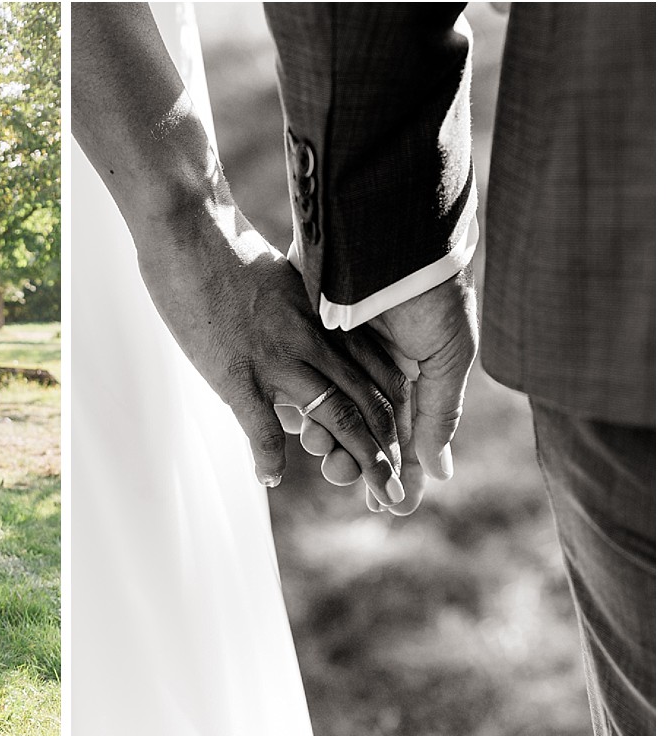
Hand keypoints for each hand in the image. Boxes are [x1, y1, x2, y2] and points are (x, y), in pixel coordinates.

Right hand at [134, 191, 410, 505]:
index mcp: (324, 321)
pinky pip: (262, 427)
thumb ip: (296, 322)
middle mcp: (312, 343)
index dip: (396, 415)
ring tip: (375, 495)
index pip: (378, 375)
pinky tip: (272, 476)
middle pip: (368, 405)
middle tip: (400, 493)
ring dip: (359, 462)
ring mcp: (278, 359)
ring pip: (336, 419)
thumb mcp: (280, 286)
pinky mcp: (239, 372)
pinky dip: (269, 456)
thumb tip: (296, 353)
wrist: (191, 232)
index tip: (405, 448)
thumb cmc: (227, 253)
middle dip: (389, 453)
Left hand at [288, 269, 477, 513]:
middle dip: (353, 457)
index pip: (402, 433)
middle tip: (342, 474)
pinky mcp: (301, 327)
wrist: (380, 227)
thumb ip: (438, 411)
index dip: (396, 469)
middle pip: (360, 428)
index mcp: (412, 369)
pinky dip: (291, 399)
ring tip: (319, 444)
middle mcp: (372, 362)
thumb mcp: (446, 353)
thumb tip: (437, 472)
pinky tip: (290, 419)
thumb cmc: (427, 291)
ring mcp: (336, 346)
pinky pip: (294, 375)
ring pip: (325, 408)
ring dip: (323, 434)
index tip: (390, 507)